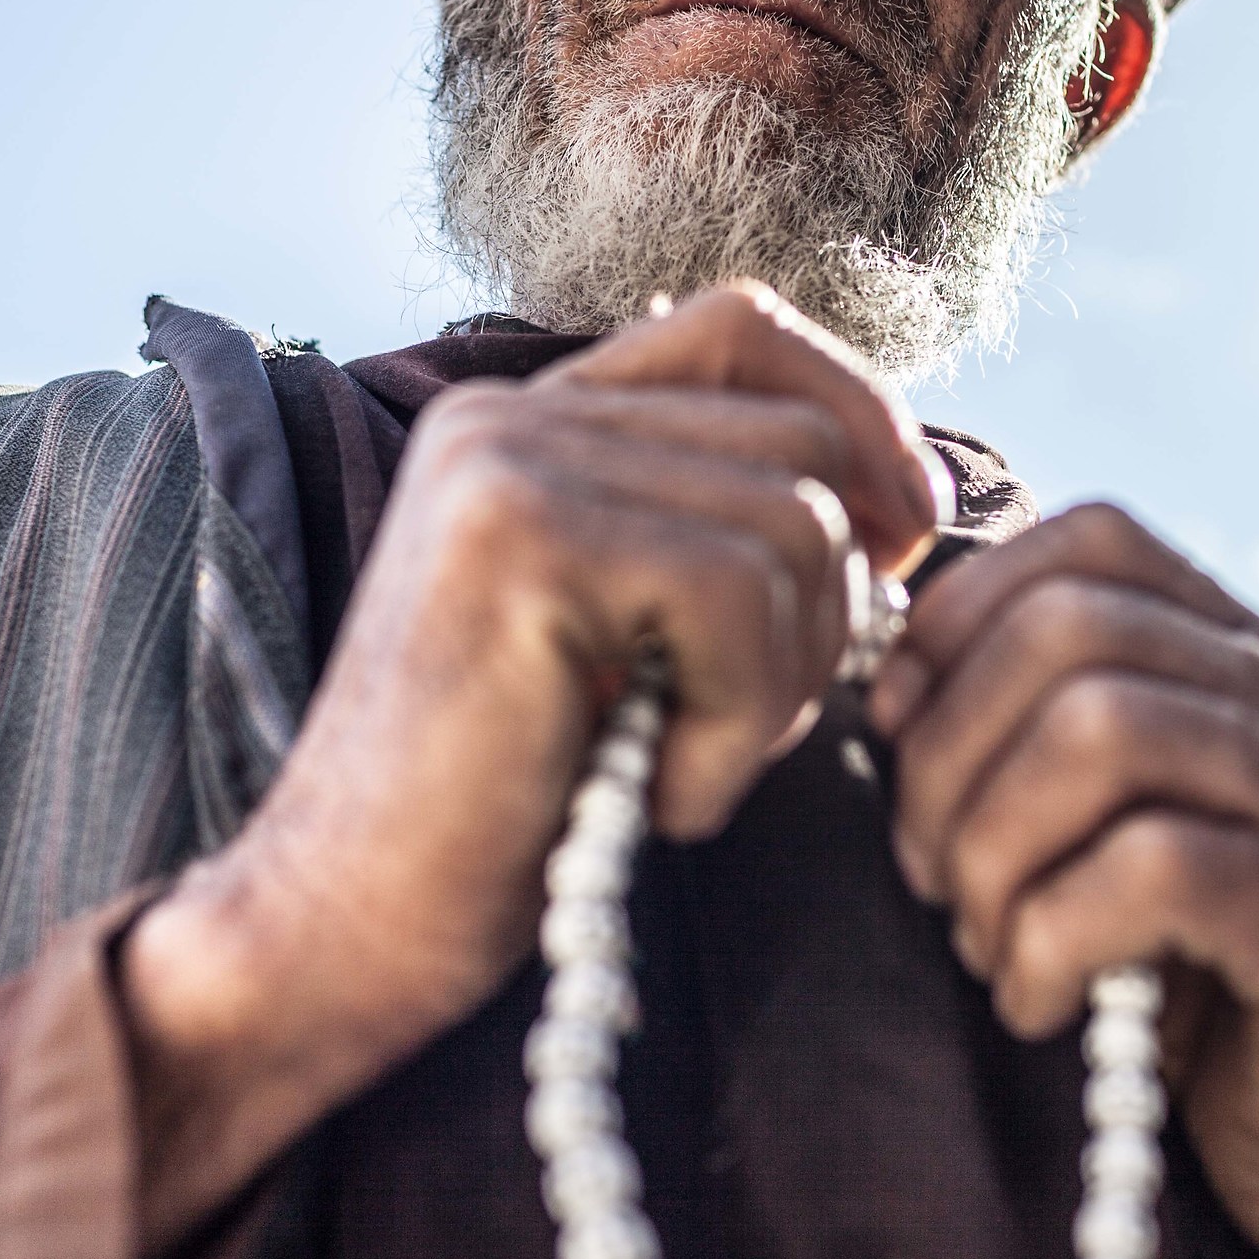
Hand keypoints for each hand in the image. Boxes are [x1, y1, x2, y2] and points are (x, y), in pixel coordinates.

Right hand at [125, 286, 938, 1248]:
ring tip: (689, 766)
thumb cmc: (511, 811)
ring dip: (784, 682)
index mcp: (533, 420)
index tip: (909, 537)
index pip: (742, 328)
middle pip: (797, 438)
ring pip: (792, 524)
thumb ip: (724, 541)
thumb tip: (910, 507)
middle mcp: (510, 412)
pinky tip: (664, 795)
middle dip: (832, 600)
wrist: (349, 931)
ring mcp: (508, 462)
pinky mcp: (522, 537)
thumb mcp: (638, 645)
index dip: (860, 413)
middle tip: (754, 722)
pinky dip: (741, 726)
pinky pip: (738, 598)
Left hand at [870, 502, 1258, 1258]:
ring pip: (1103, 731)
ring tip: (986, 941)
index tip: (896, 731)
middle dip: (949, 756)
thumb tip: (881, 672)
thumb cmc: (1166, 982)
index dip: (960, 621)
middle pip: (1072, 630)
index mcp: (1239, 658)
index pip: (1090, 540)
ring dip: (992, 850)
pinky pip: (1153, 868)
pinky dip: (1052, 937)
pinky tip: (1038, 1000)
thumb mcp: (1078, 831)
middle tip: (929, 877)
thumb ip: (1015, 731)